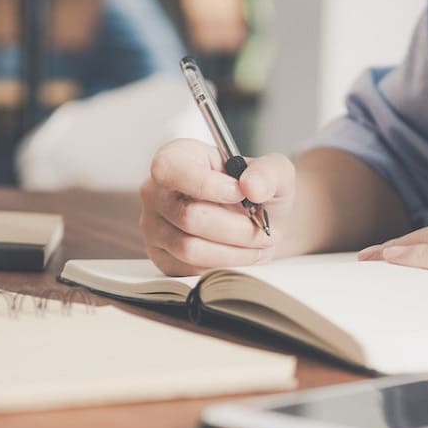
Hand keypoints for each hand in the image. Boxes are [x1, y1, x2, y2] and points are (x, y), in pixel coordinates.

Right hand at [140, 139, 294, 275]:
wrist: (258, 221)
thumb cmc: (257, 191)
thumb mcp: (273, 171)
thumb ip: (267, 172)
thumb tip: (251, 187)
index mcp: (176, 158)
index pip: (170, 170)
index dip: (206, 185)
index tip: (240, 194)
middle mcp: (156, 191)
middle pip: (188, 217)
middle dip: (236, 228)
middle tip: (264, 231)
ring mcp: (154, 226)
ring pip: (190, 249)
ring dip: (234, 252)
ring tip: (259, 245)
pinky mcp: (162, 257)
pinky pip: (189, 270)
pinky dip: (223, 267)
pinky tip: (242, 256)